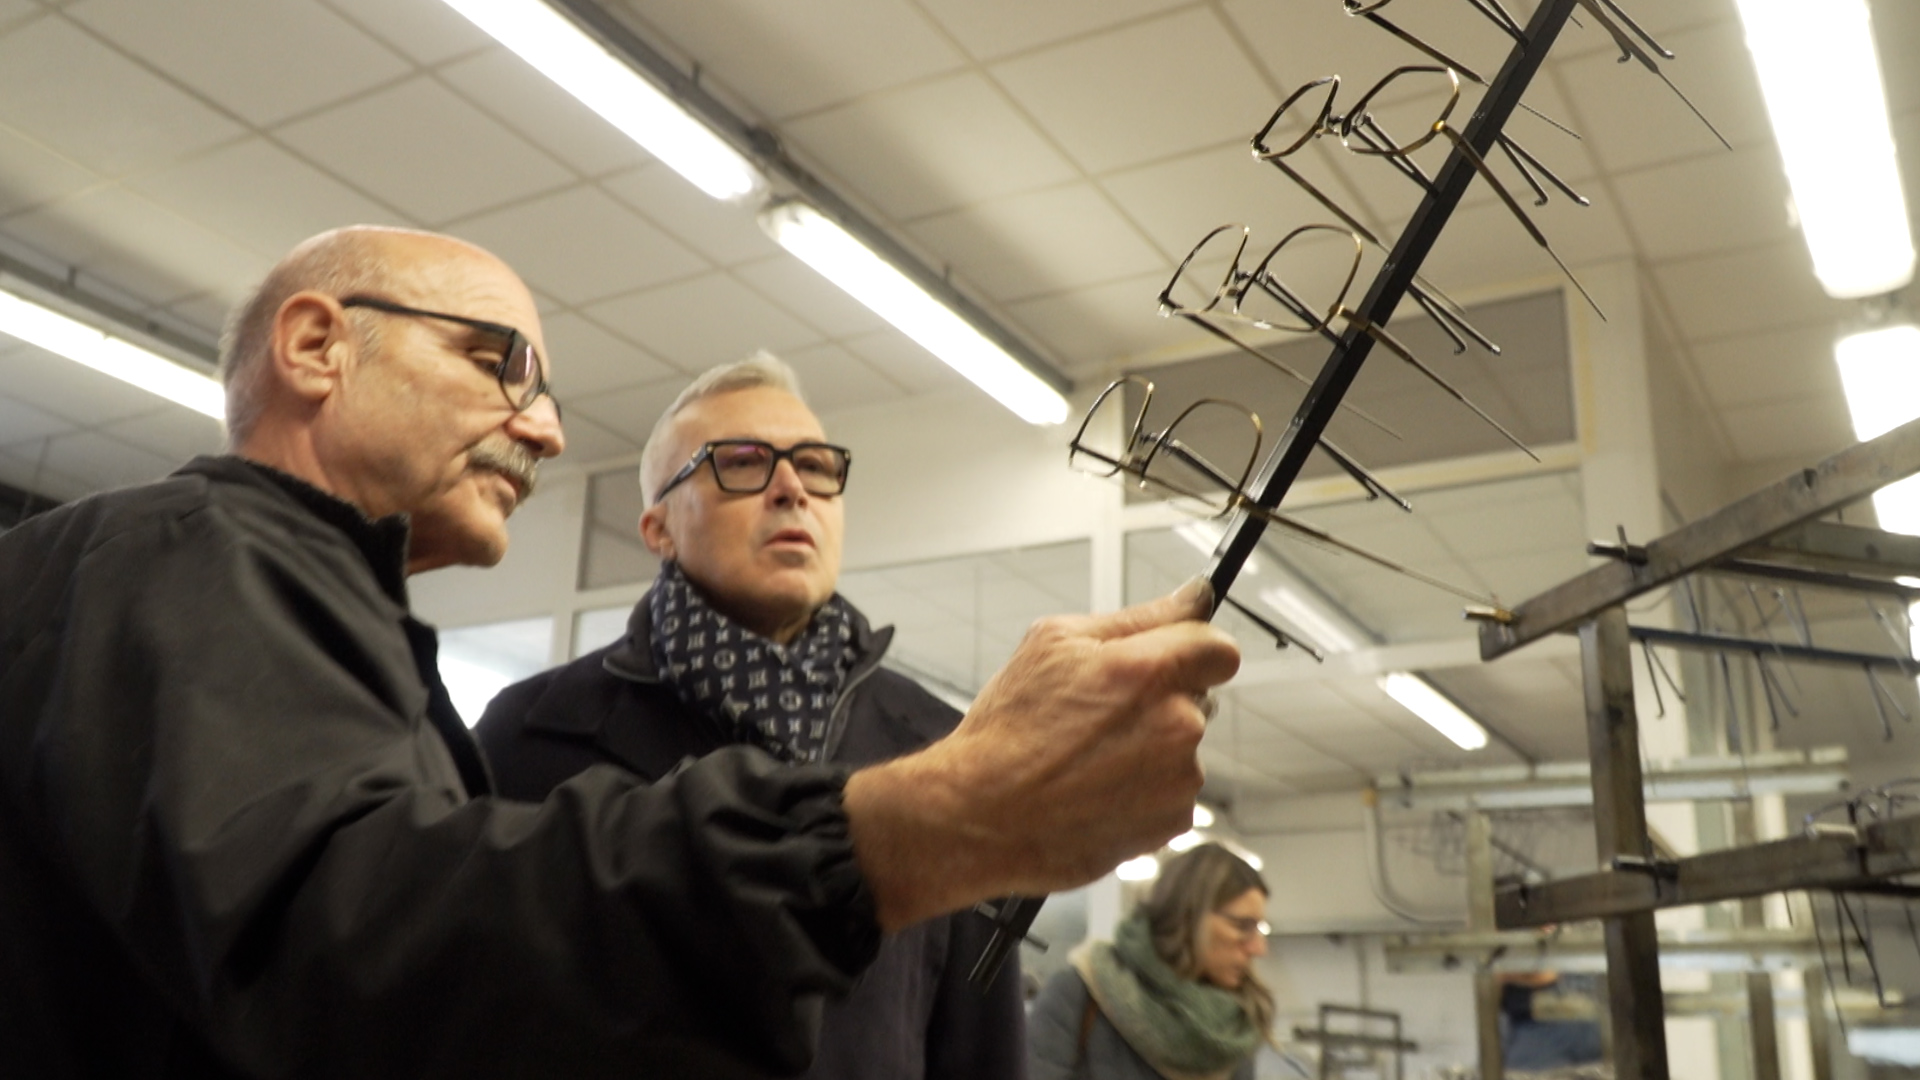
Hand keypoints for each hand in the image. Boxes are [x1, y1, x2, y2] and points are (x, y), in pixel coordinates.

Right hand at [846, 580, 1239, 928]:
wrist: (980, 817)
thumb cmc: (1006, 731)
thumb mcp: (1053, 644)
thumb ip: (1136, 617)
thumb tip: (1194, 596)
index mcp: (1147, 671)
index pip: (1219, 648)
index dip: (1194, 649)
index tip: (1172, 658)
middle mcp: (1175, 724)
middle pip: (1198, 697)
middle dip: (1161, 698)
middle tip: (1100, 714)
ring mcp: (1178, 777)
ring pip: (1182, 746)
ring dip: (1151, 747)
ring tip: (1088, 760)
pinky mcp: (1171, 821)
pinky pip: (1172, 790)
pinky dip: (1144, 789)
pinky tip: (1097, 790)